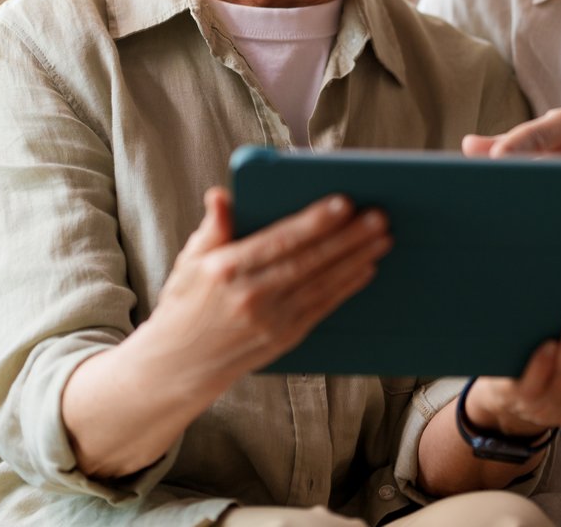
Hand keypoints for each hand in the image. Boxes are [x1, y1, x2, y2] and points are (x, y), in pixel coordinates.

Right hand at [140, 186, 390, 390]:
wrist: (177, 366)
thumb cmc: (185, 304)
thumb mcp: (188, 261)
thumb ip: (213, 228)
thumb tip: (220, 195)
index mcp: (226, 269)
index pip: (279, 241)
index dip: (314, 222)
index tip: (344, 202)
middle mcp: (250, 296)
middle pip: (309, 262)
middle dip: (348, 238)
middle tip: (379, 216)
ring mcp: (269, 321)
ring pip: (322, 285)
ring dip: (356, 260)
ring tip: (383, 238)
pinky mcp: (283, 339)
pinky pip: (321, 308)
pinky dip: (346, 288)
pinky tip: (366, 269)